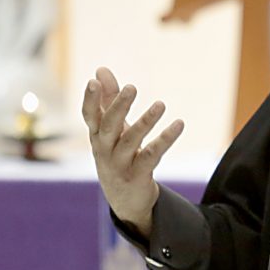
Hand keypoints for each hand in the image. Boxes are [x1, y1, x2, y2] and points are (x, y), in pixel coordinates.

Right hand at [82, 66, 183, 235]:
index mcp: (97, 135)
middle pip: (109, 126)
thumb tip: (101, 70)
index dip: (90, 100)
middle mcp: (105, 149)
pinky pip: (152, 155)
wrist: (125, 199)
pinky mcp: (137, 175)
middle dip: (118, 106)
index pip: (89, 116)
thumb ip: (108, 99)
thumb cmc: (117, 154)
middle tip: (132, 87)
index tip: (93, 82)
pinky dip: (165, 139)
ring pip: (131, 141)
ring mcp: (120, 164)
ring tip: (161, 105)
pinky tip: (179, 124)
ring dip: (146, 122)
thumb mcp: (111, 128)